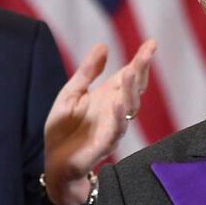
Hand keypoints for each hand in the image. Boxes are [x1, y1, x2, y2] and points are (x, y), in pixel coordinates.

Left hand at [43, 40, 155, 204]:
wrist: (54, 161)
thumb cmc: (64, 127)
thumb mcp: (72, 92)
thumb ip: (88, 72)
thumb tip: (103, 45)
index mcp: (107, 95)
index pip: (128, 74)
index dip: (141, 59)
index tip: (151, 43)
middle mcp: (115, 109)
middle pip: (134, 88)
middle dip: (141, 70)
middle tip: (146, 54)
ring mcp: (112, 127)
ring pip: (129, 107)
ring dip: (130, 90)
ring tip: (130, 72)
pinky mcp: (104, 144)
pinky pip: (115, 130)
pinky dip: (118, 117)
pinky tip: (118, 104)